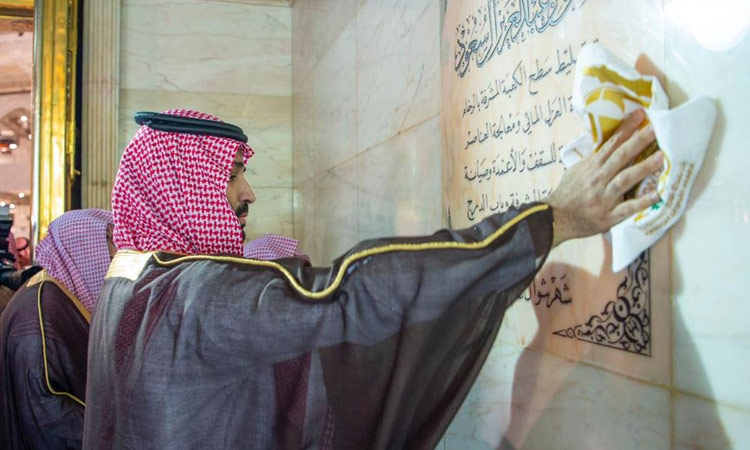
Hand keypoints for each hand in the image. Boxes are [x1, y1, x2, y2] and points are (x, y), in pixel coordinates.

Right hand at [548, 109, 662, 246]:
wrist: (556, 218)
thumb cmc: (568, 194)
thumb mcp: (576, 172)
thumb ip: (593, 159)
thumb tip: (607, 144)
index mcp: (592, 168)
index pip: (610, 144)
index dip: (626, 129)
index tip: (640, 115)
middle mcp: (598, 180)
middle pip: (620, 157)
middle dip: (638, 142)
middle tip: (655, 129)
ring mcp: (604, 198)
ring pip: (625, 179)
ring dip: (643, 168)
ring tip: (661, 158)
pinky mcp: (608, 216)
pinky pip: (627, 208)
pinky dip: (641, 202)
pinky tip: (656, 195)